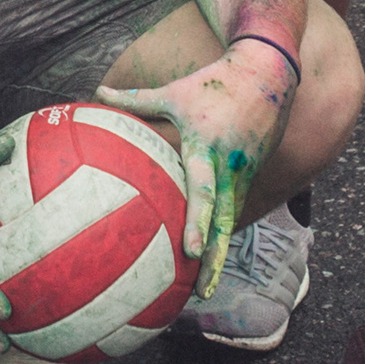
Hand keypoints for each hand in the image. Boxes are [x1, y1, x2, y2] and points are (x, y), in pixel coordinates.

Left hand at [99, 42, 292, 297]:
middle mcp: (229, 166)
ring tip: (204, 289)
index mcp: (206, 147)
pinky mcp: (251, 175)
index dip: (196, 222)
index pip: (202, 192)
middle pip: (222, 220)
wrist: (268, 73)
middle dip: (213, 257)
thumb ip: (136, 98)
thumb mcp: (175, 91)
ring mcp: (244, 173)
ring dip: (220, 256)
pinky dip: (224, 234)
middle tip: (201, 289)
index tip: (189, 251)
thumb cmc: (214, 81)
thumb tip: (96, 93)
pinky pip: (236, 209)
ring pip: (232, 221)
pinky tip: (211, 260)